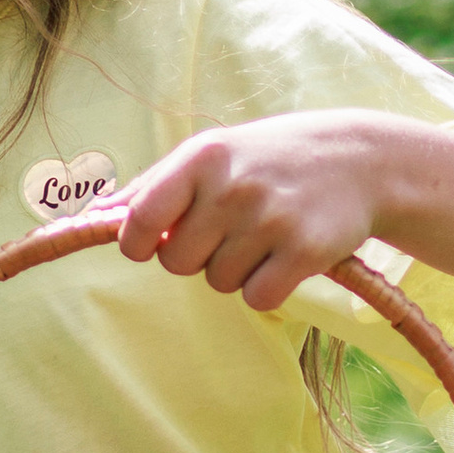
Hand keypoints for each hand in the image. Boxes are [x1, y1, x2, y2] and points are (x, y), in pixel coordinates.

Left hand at [114, 113, 399, 310]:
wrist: (359, 159)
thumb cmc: (269, 159)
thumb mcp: (212, 153)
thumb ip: (154, 186)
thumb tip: (93, 217)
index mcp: (202, 157)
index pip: (139, 219)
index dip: (136, 244)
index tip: (149, 245)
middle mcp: (233, 187)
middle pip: (177, 262)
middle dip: (197, 255)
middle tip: (230, 228)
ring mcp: (270, 219)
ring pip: (218, 282)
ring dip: (236, 269)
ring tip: (264, 234)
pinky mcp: (305, 252)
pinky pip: (257, 299)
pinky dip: (267, 287)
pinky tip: (285, 256)